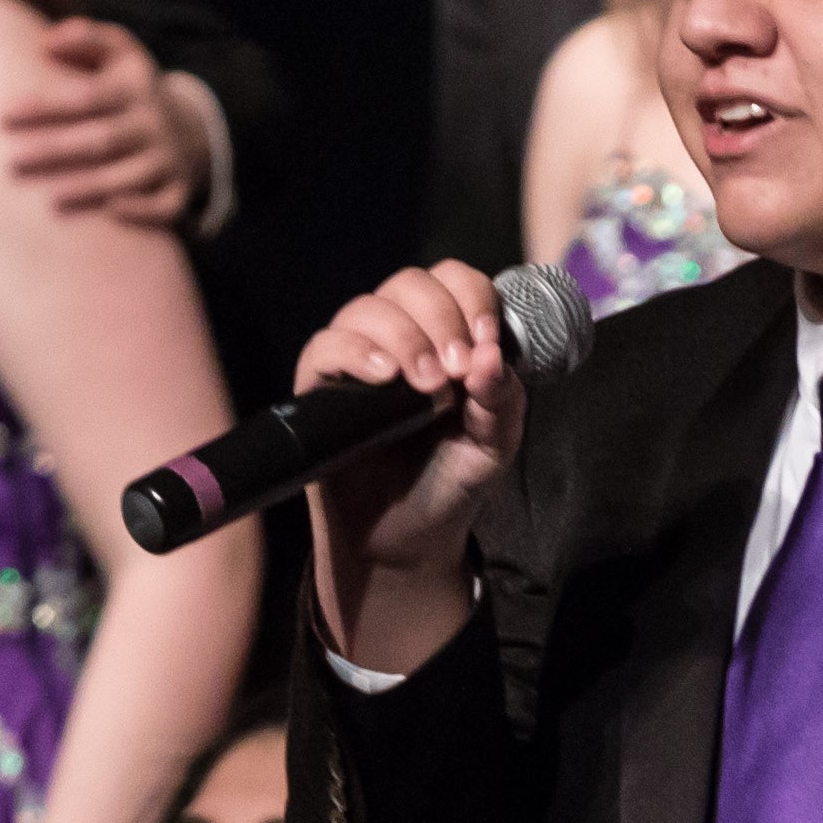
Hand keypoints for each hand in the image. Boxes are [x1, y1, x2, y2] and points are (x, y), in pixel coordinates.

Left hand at [0, 16, 203, 231]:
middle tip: (10, 163)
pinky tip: (109, 211)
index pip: (85, 97)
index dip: (44, 107)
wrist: (184, 126)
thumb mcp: (118, 52)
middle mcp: (152, 123)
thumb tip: (45, 43)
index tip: (0, 115)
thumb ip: (84, 38)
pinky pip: (166, 205)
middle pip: (101, 140)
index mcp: (133, 88)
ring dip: (89, 189)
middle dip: (55, 152)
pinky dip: (142, 210)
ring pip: (129, 177)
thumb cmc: (128, 88)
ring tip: (46, 200)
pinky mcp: (178, 189)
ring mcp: (167, 158)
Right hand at [298, 261, 529, 671]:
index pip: (453, 280)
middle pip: (410, 283)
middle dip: (440, 318)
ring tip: (425, 386)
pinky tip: (383, 376)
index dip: (472, 298)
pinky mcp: (320, 389)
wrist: (405, 542)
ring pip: (366, 307)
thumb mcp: (493, 445)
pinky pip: (325, 346)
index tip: (485, 342)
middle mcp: (400, 337)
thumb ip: (502, 400)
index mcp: (446, 337)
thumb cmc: (449, 485)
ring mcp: (357, 359)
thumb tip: (489, 356)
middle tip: (455, 371)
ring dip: (403, 336)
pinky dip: (355, 351)